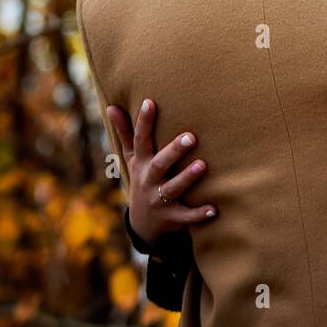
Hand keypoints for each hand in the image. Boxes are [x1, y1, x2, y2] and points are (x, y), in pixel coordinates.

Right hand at [106, 99, 216, 248]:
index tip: (150, 102)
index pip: (140, 140)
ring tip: (202, 165)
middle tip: (190, 137)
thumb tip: (112, 106)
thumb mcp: (132, 159)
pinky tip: (213, 209)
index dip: (144, 122)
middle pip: (160, 164)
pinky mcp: (172, 217)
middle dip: (174, 151)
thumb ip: (126, 133)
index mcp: (142, 163)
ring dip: (187, 177)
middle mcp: (149, 180)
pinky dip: (199, 214)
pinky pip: (186, 216)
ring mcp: (160, 200)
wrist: (143, 224)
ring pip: (173, 188)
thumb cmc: (143, 179)